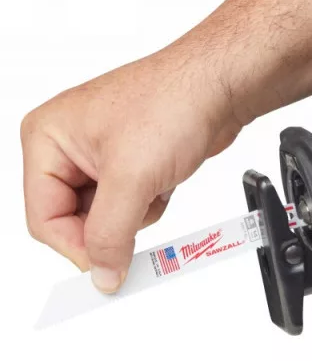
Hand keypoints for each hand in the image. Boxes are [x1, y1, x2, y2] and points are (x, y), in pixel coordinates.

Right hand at [21, 46, 239, 291]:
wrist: (219, 86)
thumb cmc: (172, 102)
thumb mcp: (132, 178)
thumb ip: (110, 234)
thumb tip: (101, 274)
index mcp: (46, 138)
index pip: (43, 219)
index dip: (77, 248)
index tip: (107, 269)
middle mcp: (66, 145)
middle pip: (73, 220)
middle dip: (112, 224)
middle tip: (140, 220)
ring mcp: (100, 154)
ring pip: (106, 217)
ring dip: (135, 213)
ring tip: (154, 183)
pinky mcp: (131, 162)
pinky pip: (131, 205)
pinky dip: (150, 202)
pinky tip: (164, 179)